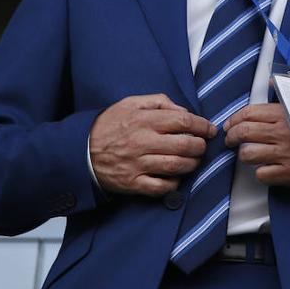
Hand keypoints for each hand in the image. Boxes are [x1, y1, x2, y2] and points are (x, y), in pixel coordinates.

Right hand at [89, 94, 215, 196]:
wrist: (80, 151)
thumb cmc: (109, 125)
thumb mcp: (130, 103)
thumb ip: (158, 101)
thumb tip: (183, 110)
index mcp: (143, 120)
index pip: (183, 121)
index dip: (202, 125)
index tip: (209, 129)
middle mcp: (142, 142)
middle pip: (184, 145)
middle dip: (200, 146)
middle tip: (202, 146)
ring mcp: (137, 164)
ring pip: (176, 166)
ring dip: (192, 164)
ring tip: (193, 160)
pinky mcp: (133, 183)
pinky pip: (161, 187)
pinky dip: (174, 183)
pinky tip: (176, 177)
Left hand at [223, 103, 289, 190]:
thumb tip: (272, 81)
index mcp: (285, 114)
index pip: (249, 113)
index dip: (234, 119)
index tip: (229, 125)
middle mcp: (283, 133)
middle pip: (244, 133)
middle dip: (232, 136)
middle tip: (230, 140)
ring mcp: (286, 154)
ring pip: (248, 154)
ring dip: (244, 155)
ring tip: (248, 154)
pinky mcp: (289, 174)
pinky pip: (262, 174)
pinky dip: (260, 172)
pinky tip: (267, 168)